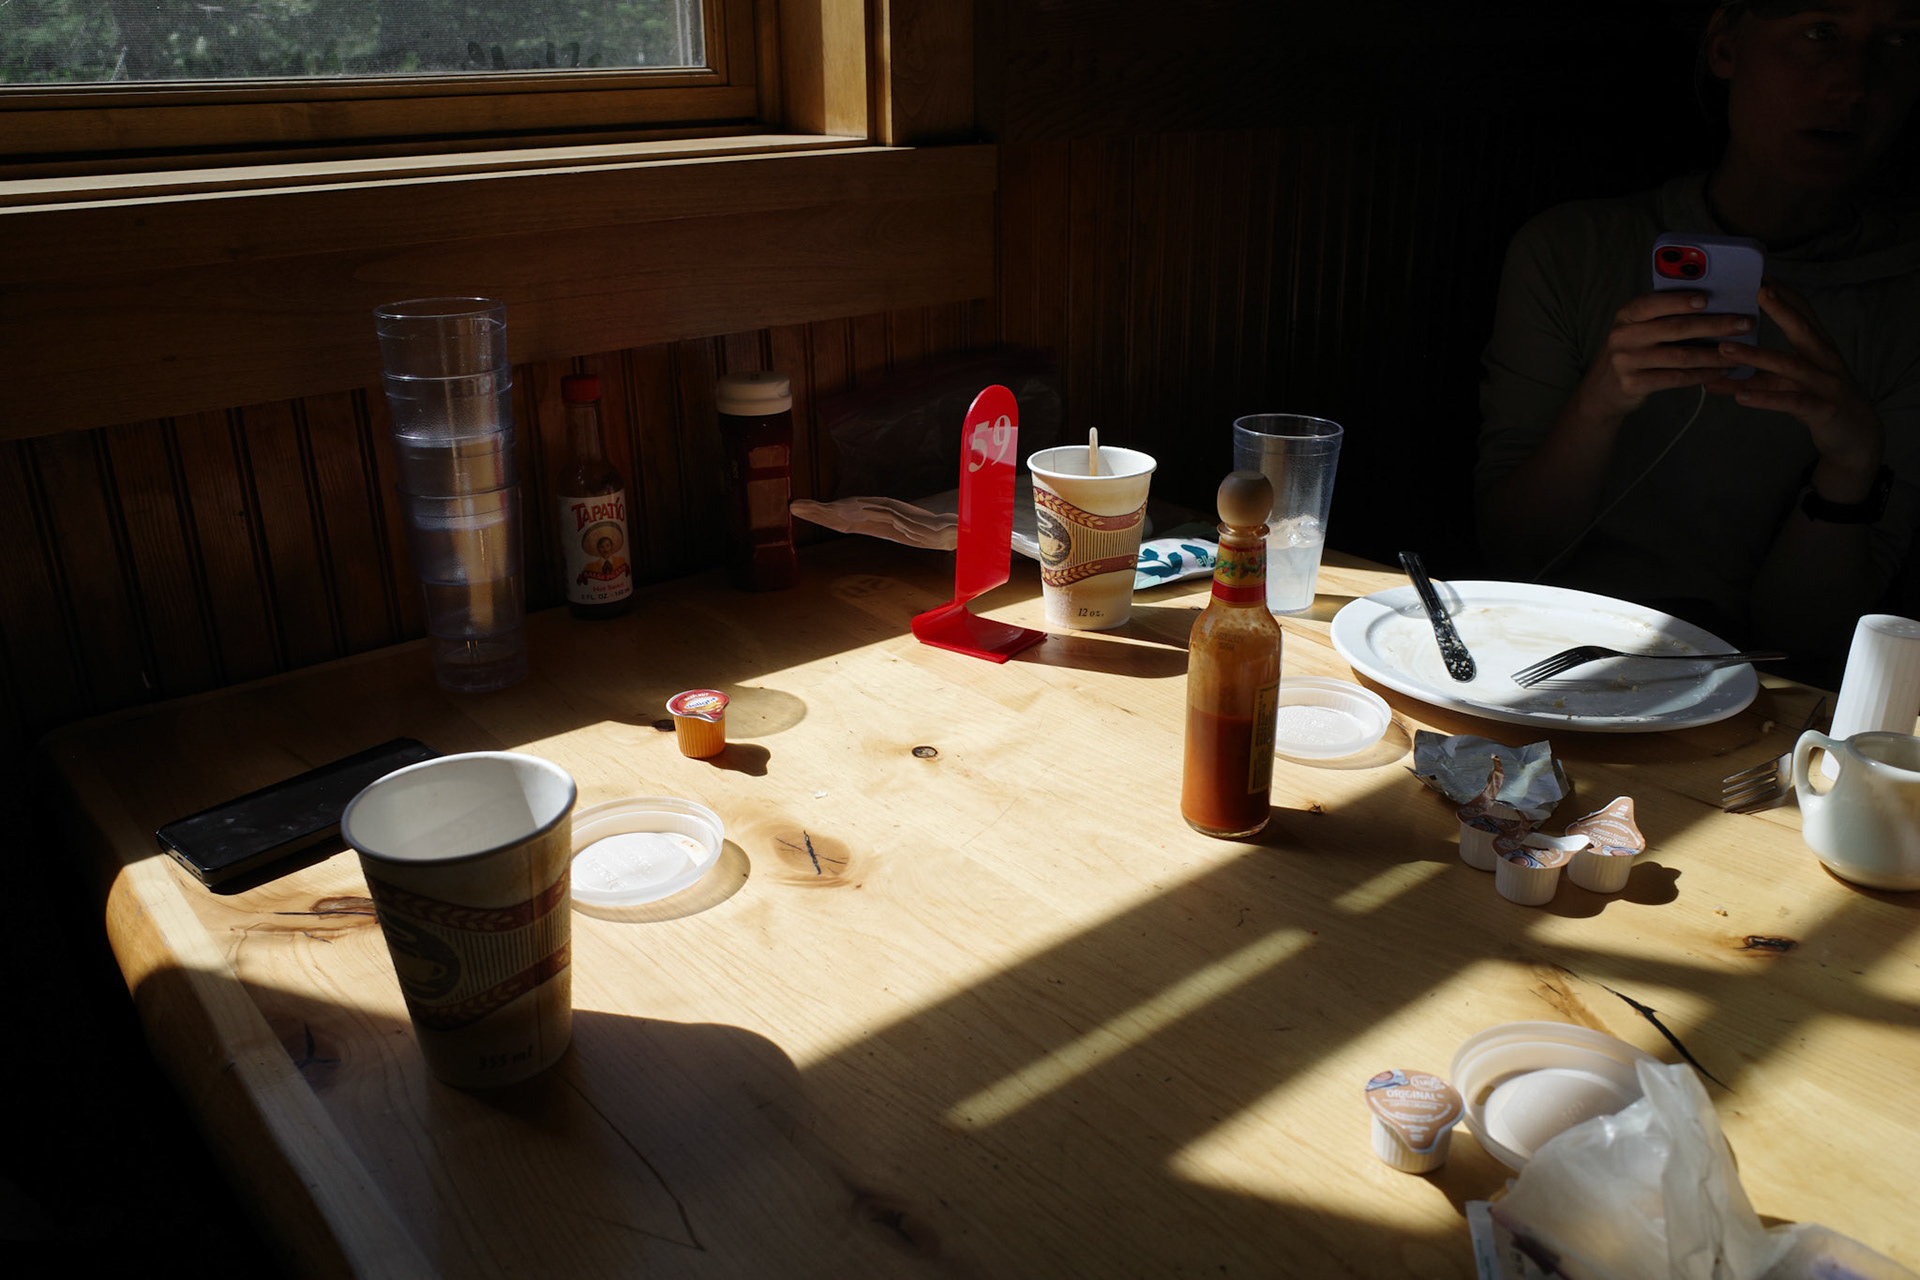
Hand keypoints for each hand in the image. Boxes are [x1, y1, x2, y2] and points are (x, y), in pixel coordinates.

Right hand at [1568, 290, 1751, 421]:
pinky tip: (1721, 372)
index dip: (1680, 301)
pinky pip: (1676, 378)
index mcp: (1626, 316)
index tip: (1708, 299)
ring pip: (1681, 356)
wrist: (1602, 390)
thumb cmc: (1632, 352)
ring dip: (1715, 355)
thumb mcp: (1637, 329)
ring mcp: (1626, 362)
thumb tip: (1710, 304)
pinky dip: (1703, 375)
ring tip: (1739, 352)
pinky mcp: (1634, 384)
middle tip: (1744, 324)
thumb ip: (1661, 316)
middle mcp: (1622, 337)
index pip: (1653, 303)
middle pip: (1675, 329)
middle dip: (1715, 325)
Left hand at [1714, 280, 1884, 497]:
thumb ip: (1754, 377)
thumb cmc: (1817, 401)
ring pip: (1790, 366)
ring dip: (1756, 355)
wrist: (1855, 436)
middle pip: (1803, 330)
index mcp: (1819, 348)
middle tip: (1758, 292)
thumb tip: (1711, 375)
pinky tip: (1740, 396)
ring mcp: (1826, 384)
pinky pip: (1792, 402)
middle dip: (1782, 310)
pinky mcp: (1823, 409)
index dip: (1785, 295)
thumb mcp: (1786, 386)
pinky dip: (1765, 398)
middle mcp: (1825, 360)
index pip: (1804, 314)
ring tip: (1725, 348)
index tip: (1762, 276)